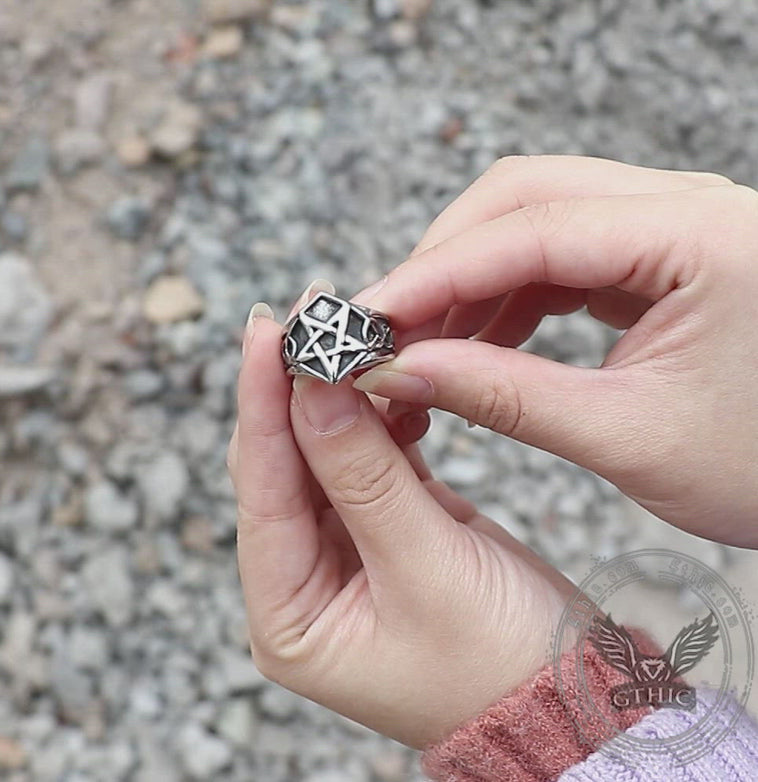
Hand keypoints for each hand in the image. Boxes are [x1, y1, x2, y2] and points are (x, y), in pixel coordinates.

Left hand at [229, 282, 577, 748]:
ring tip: (360, 335)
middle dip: (299, 386)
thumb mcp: (426, 568)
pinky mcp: (385, 526)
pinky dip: (382, 418)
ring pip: (329, 453)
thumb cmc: (501, 664)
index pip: (261, 490)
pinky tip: (395, 381)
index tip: (266, 329)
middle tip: (314, 312)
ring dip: (345, 395)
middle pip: (285, 465)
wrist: (569, 696)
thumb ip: (365, 475)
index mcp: (288, 616)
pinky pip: (370, 458)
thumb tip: (316, 385)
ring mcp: (343, 551)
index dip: (262, 403)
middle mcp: (302, 582)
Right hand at [350, 154, 757, 546]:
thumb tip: (401, 372)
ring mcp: (672, 227)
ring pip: (537, 219)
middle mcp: (688, 208)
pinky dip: (507, 293)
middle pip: (525, 197)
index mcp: (703, 238)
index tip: (368, 317)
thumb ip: (503, 396)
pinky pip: (561, 253)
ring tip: (425, 344)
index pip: (530, 231)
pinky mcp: (658, 257)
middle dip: (445, 260)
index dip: (435, 274)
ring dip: (470, 277)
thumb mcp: (625, 436)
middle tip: (388, 325)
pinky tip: (478, 341)